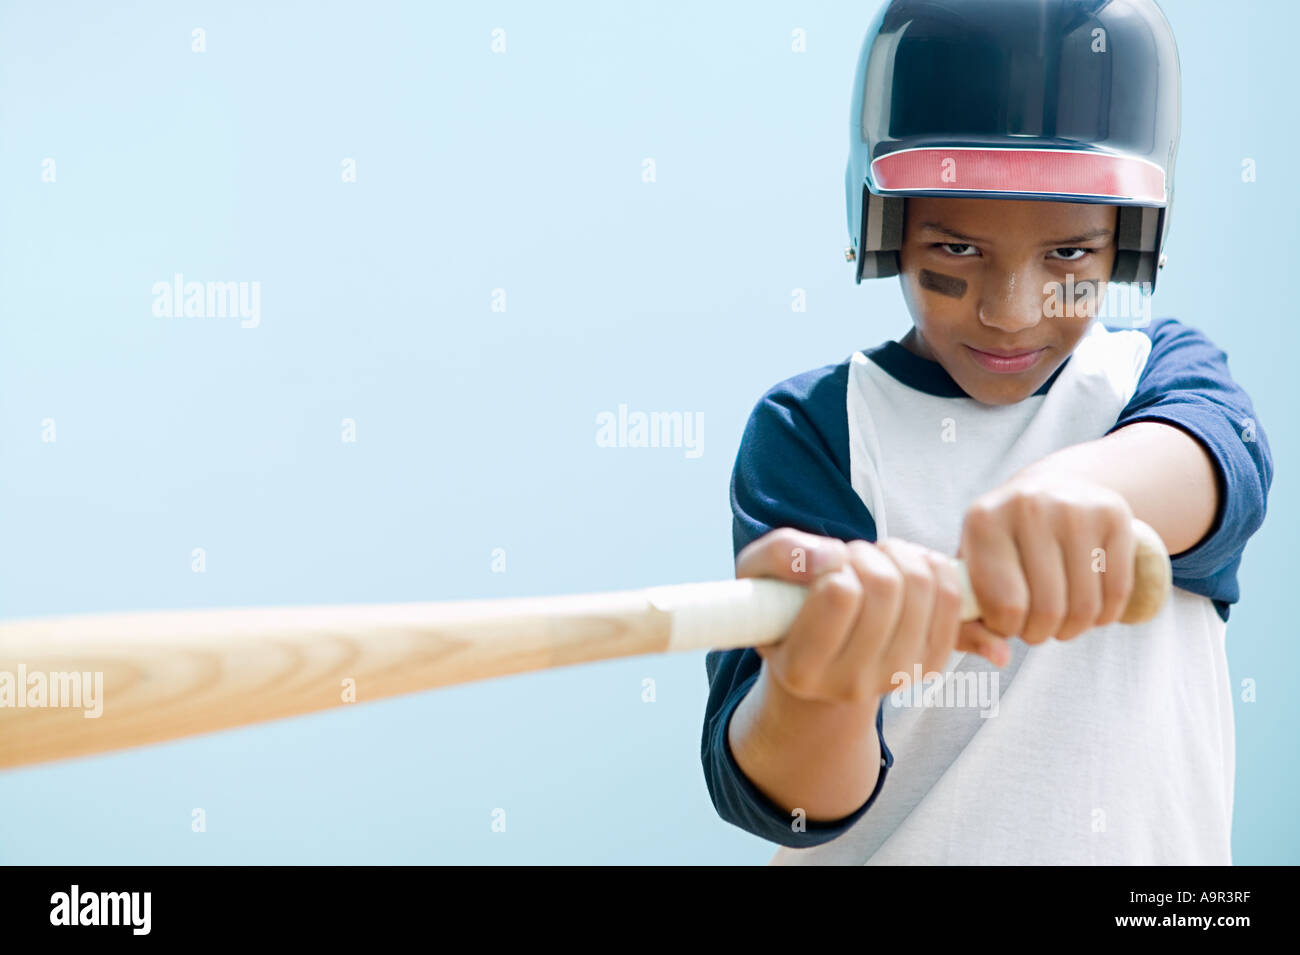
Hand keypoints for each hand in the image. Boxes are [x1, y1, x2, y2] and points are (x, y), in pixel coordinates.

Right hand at [736, 528, 1007, 706]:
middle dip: (869, 554)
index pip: (841, 594)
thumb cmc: (783, 611)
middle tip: (851, 558)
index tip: (825, 565)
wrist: (818, 663)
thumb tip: (831, 558)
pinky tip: (904, 570)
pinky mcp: (929, 666)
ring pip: (923, 587)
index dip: (837, 562)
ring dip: (899, 556)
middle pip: (886, 586)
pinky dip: (932, 567)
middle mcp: (850, 684)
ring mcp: (895, 678)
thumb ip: (782, 556)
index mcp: (801, 669)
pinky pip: (952, 599)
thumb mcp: (757, 577)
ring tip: (875, 562)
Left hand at [958, 477, 1136, 644]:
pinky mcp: (1113, 514)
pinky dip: (1104, 616)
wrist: (1048, 490)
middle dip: (1040, 633)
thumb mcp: (973, 575)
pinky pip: (1117, 592)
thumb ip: (968, 626)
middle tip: (1035, 625)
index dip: (1007, 629)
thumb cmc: (1003, 548)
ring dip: (1072, 629)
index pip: (1005, 606)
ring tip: (1058, 619)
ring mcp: (1074, 508)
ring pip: (1085, 607)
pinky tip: (1087, 608)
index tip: (1006, 621)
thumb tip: (1000, 658)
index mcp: (983, 521)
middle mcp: (1028, 507)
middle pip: (1048, 610)